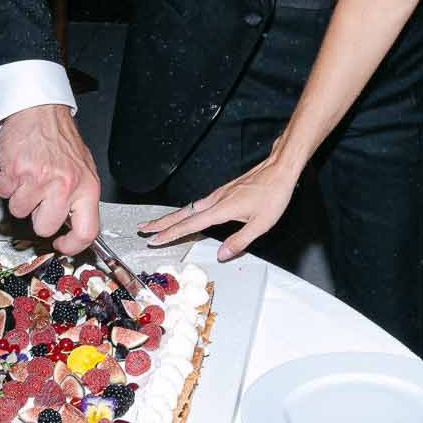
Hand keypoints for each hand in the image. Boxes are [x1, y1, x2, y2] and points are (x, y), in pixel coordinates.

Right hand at [0, 104, 101, 251]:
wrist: (40, 110)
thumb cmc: (60, 138)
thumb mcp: (83, 169)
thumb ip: (79, 198)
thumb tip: (74, 226)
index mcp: (87, 187)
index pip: (86, 231)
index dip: (72, 246)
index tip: (61, 245)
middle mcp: (64, 186)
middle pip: (44, 227)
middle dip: (38, 217)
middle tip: (40, 198)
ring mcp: (39, 179)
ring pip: (19, 211)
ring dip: (20, 197)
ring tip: (29, 177)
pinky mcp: (16, 172)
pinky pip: (4, 193)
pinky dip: (7, 184)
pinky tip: (18, 169)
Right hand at [141, 150, 299, 261]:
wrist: (280, 169)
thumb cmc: (273, 195)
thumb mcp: (261, 224)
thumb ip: (239, 241)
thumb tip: (221, 254)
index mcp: (222, 209)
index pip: (190, 225)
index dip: (170, 234)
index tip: (154, 239)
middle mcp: (216, 200)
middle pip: (182, 213)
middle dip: (161, 222)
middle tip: (143, 228)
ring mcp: (219, 195)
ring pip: (188, 208)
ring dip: (171, 216)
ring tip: (157, 223)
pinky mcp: (224, 192)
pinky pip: (198, 204)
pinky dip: (186, 211)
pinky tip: (187, 214)